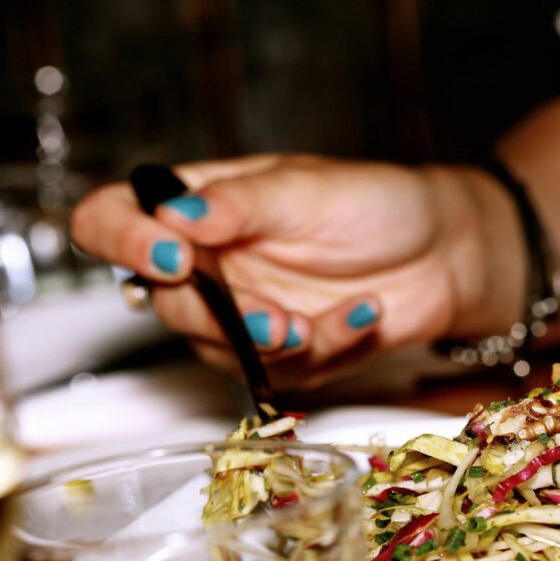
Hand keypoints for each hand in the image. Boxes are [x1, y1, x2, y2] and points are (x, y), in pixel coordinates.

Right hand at [71, 154, 524, 387]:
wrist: (446, 252)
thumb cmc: (377, 204)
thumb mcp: (307, 190)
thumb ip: (239, 204)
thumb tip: (171, 214)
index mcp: (199, 206)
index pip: (113, 219)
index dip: (122, 241)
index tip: (169, 256)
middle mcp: (209, 263)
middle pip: (161, 302)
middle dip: (212, 315)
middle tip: (269, 314)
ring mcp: (243, 312)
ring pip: (214, 349)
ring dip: (265, 342)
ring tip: (314, 322)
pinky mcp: (284, 355)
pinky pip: (279, 370)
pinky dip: (325, 346)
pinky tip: (365, 312)